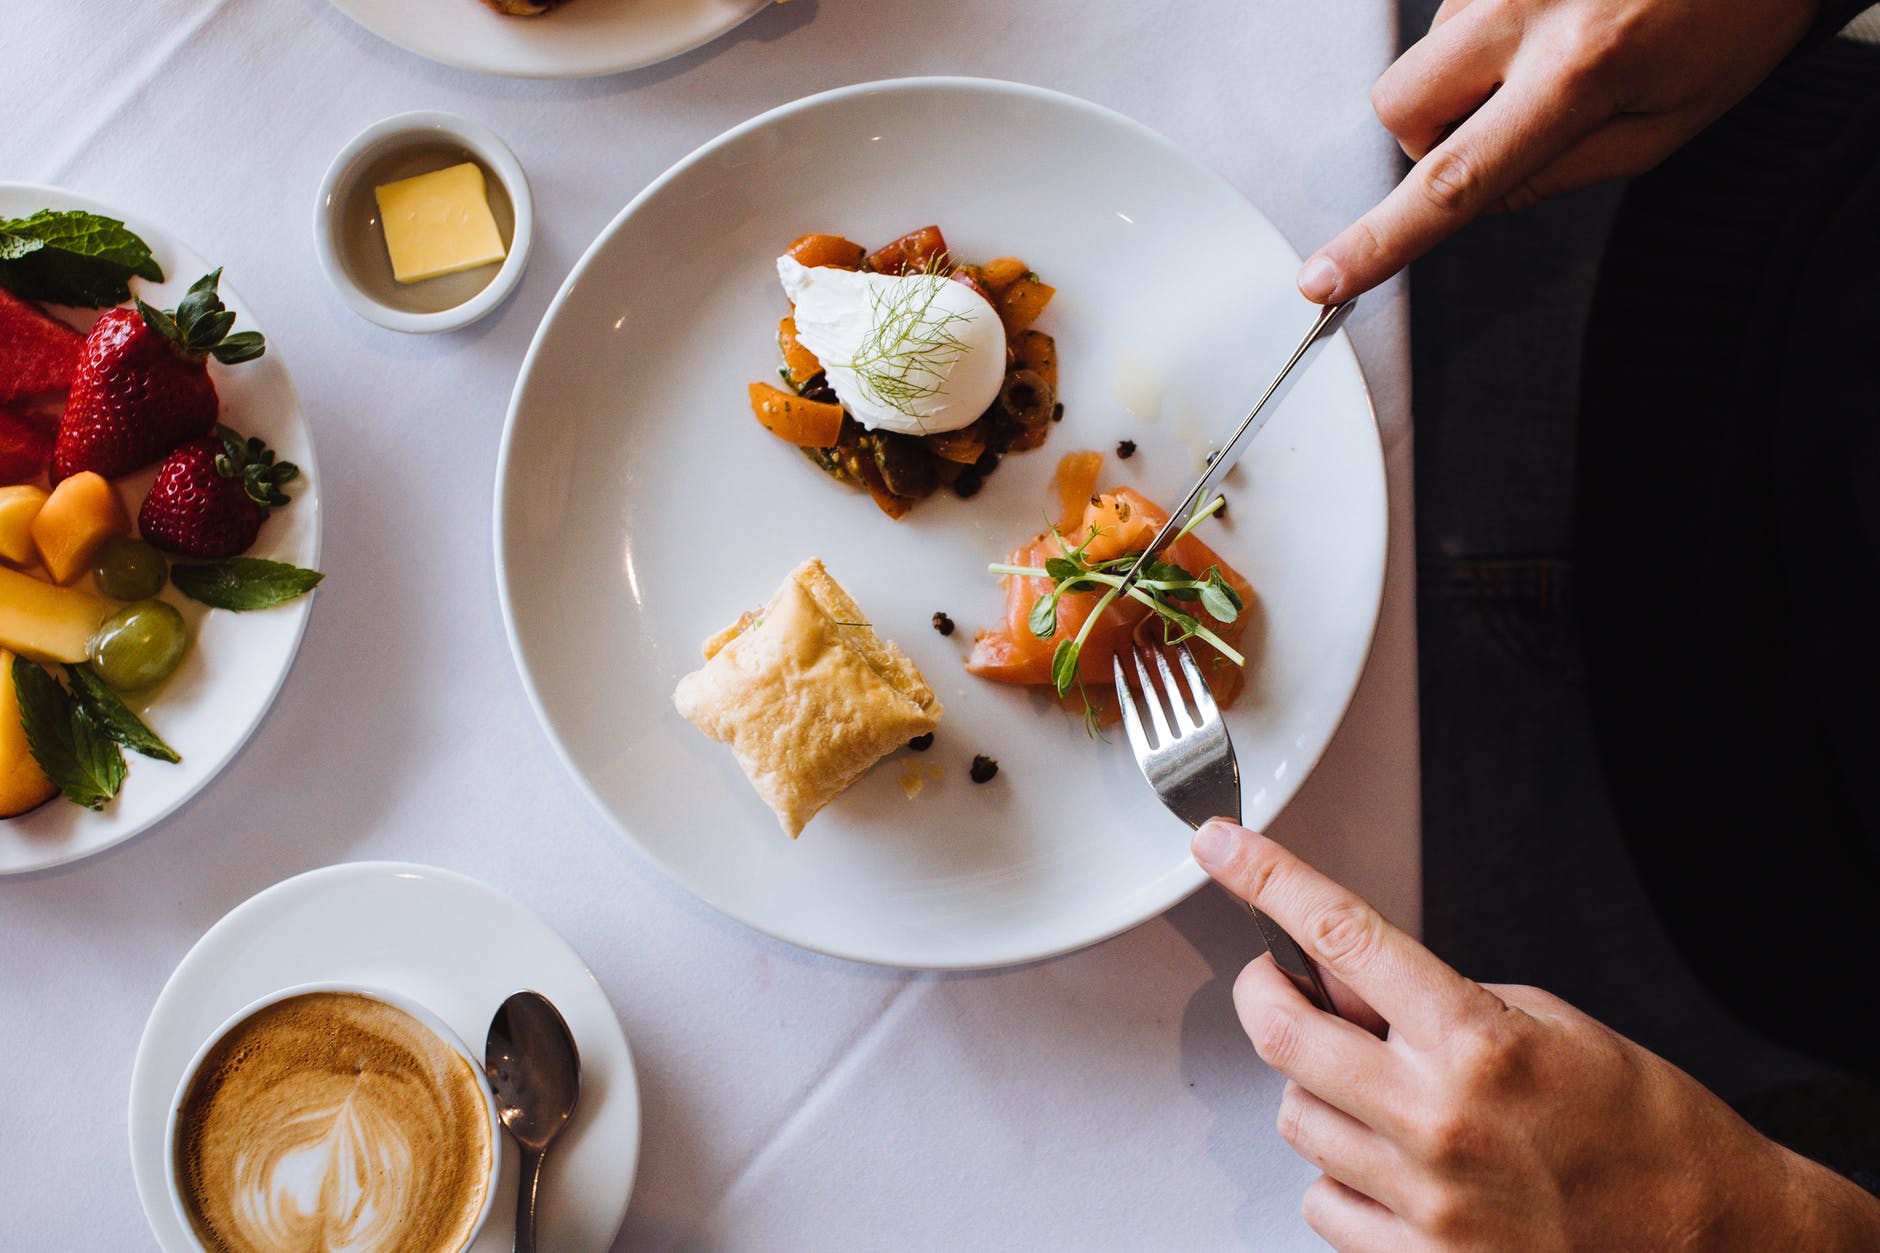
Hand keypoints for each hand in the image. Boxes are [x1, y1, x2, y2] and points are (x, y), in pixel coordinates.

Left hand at [1192, 819, 1879, 1250]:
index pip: (1340, 934)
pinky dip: (1343, 1178)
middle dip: (1266, 993)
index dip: (1267, 878)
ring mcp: (1423, 1200)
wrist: (1712, 1247)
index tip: (1222, 846)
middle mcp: (1437, 1118)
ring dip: (1320, 1093)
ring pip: (1296, 1119)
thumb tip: (1345, 979)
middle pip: (1280, 1032)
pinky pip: (1322, 1202)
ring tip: (1387, 1098)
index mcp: (1477, 1040)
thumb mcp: (1552, 1023)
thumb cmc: (1647, 1133)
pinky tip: (1397, 1170)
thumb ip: (1437, 999)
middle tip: (1282, 983)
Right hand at [1297, 0, 1820, 301]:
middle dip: (1430, 131)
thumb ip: (1559, 173)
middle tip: (1507, 117)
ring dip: (1476, 66)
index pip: (1454, 180)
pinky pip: (1457, 6)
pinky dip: (1495, 22)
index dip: (1381, 240)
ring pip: (1431, 51)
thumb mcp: (1665, 126)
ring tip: (1563, 38)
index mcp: (1580, 71)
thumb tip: (1475, 193)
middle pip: (1400, 104)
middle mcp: (1530, 4)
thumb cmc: (1731, 18)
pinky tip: (1558, 7)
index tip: (1322, 280)